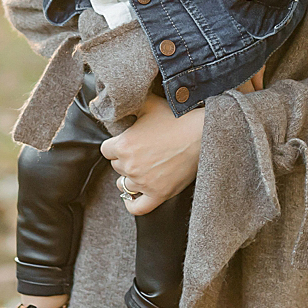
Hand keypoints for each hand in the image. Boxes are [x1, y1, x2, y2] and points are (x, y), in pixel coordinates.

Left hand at [103, 101, 204, 215]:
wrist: (201, 135)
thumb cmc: (176, 119)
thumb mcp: (150, 105)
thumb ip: (131, 104)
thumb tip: (120, 100)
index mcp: (123, 145)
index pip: (106, 150)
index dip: (116, 146)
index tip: (127, 143)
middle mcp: (130, 165)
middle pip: (116, 167)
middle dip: (125, 160)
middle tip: (141, 152)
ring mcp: (143, 182)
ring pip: (124, 184)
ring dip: (129, 178)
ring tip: (141, 170)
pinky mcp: (158, 194)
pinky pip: (138, 207)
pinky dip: (132, 204)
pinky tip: (131, 198)